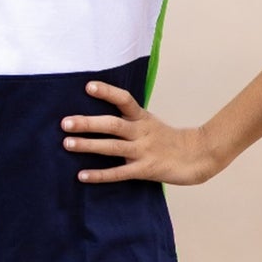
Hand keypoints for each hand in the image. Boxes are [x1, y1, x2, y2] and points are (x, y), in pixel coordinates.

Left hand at [60, 80, 221, 184]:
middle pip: (113, 124)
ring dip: (88, 145)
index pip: (124, 99)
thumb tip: (98, 115)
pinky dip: (99, 175)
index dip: (107, 92)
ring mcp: (143, 151)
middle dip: (87, 123)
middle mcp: (141, 132)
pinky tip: (82, 176)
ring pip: (112, 147)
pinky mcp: (144, 170)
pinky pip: (118, 173)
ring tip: (67, 144)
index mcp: (142, 118)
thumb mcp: (149, 123)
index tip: (88, 86)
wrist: (197, 157)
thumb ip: (128, 119)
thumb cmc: (167, 140)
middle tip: (65, 123)